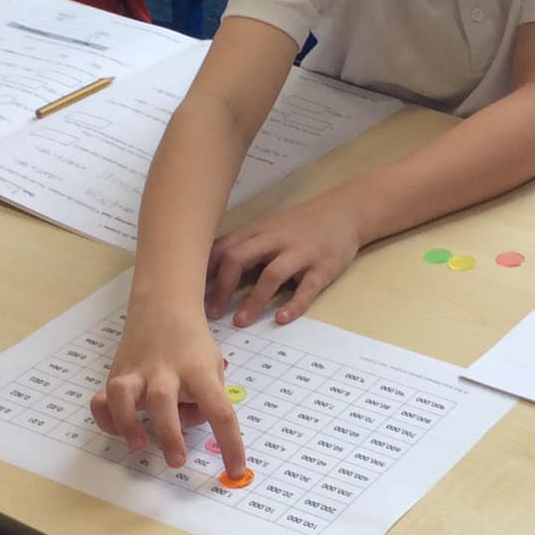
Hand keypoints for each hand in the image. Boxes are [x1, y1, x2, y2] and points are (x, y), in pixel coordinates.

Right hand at [89, 298, 244, 475]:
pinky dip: (106, 419)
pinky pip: (101, 400)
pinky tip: (120, 430)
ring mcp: (136, 372)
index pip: (219, 409)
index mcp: (198, 370)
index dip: (230, 443)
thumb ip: (206, 400)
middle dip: (168, 433)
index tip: (237, 471)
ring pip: (121, 394)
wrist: (164, 308)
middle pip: (163, 400)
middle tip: (177, 461)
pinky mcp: (115, 375)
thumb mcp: (213, 367)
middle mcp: (165, 371)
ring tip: (139, 445)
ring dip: (127, 423)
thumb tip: (184, 429)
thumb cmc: (193, 347)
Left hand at [204, 193, 362, 327]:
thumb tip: (206, 274)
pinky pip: (307, 287)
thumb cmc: (298, 225)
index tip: (190, 295)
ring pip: (271, 274)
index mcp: (257, 232)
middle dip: (222, 287)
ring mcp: (300, 253)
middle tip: (210, 314)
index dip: (205, 272)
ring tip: (240, 322)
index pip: (223, 249)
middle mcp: (275, 240)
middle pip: (240, 258)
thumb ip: (241, 247)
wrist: (344, 212)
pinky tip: (282, 319)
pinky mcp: (323, 267)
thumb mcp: (266, 229)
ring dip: (253, 300)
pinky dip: (294, 304)